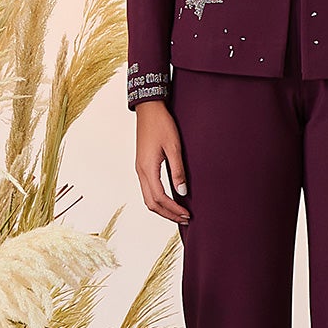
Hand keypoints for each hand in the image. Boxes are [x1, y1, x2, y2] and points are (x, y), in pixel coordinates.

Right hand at [134, 99, 190, 223]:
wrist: (148, 109)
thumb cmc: (162, 125)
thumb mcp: (174, 147)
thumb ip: (178, 170)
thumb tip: (182, 193)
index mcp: (147, 168)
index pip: (160, 198)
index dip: (173, 209)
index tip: (187, 214)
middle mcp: (140, 171)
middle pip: (151, 203)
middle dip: (168, 214)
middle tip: (185, 218)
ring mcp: (139, 169)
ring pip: (148, 198)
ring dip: (163, 208)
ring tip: (178, 212)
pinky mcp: (142, 166)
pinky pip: (148, 189)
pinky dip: (158, 199)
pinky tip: (170, 199)